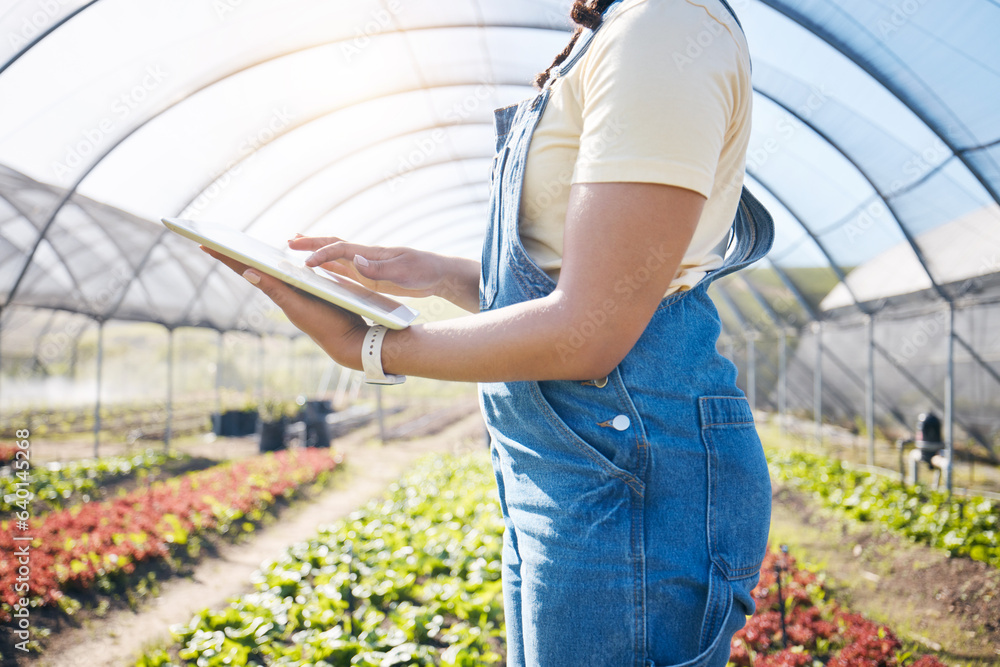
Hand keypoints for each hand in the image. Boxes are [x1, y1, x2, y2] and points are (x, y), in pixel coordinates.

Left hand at [199, 246, 367, 369]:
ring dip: (254, 259)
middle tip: (215, 241)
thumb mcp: (297, 306)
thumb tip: (247, 271)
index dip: (225, 257)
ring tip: (238, 249)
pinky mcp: (311, 290)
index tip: (204, 244)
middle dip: (235, 254)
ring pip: (270, 270)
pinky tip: (278, 261)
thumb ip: (275, 290)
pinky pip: (289, 273)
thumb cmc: (324, 324)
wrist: (349, 339)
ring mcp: (296, 291)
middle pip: (254, 267)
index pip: (245, 269)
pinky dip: (279, 264)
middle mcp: (282, 290)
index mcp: (276, 290)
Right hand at [290, 235, 480, 311]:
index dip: (322, 255)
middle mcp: (365, 256)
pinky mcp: (369, 275)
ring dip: (316, 251)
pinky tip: (317, 268)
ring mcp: (366, 265)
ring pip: (335, 255)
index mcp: (372, 253)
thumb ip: (382, 267)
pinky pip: (343, 269)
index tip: (306, 263)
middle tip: (288, 242)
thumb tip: (357, 262)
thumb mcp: (405, 271)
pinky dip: (327, 265)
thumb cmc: (424, 271)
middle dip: (311, 243)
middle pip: (333, 245)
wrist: (439, 274)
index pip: (340, 250)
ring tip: (295, 248)